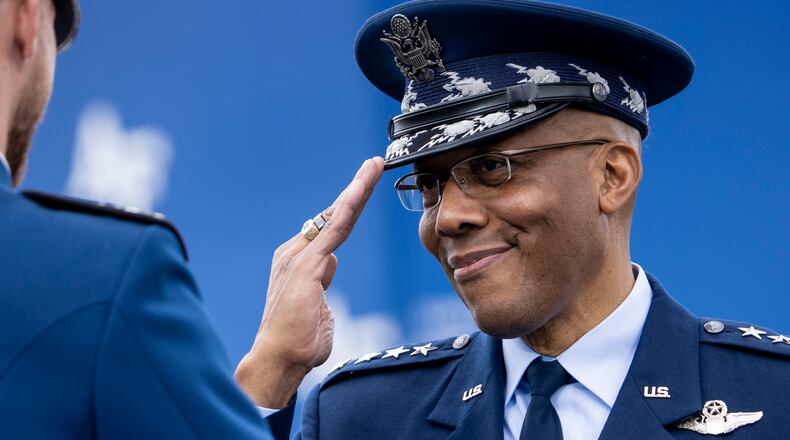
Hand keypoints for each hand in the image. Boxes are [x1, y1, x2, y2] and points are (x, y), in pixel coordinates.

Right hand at [235, 157, 383, 407]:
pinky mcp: (305, 266)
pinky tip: (360, 190)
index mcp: (298, 262)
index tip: (364, 186)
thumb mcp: (319, 306)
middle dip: (356, 188)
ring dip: (356, 190)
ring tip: (373, 167)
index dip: (348, 206)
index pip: (329, 228)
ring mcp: (298, 257)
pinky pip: (334, 230)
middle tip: (374, 163)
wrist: (279, 361)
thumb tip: (331, 263)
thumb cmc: (299, 341)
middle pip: (332, 216)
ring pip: (336, 217)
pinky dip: (349, 208)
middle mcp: (294, 253)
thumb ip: (324, 280)